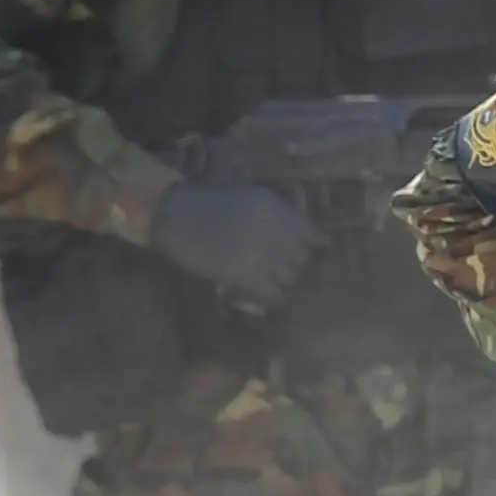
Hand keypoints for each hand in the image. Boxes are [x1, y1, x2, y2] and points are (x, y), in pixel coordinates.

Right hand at [150, 175, 318, 308]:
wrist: (177, 214)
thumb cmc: (205, 203)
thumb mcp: (248, 197)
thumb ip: (273, 211)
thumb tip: (297, 230)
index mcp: (277, 208)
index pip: (311, 231)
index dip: (313, 242)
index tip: (318, 248)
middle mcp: (277, 230)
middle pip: (301, 257)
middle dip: (291, 263)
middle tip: (278, 267)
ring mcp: (265, 253)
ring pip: (290, 277)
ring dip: (280, 280)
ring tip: (268, 281)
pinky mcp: (249, 274)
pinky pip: (274, 294)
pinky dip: (273, 298)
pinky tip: (268, 298)